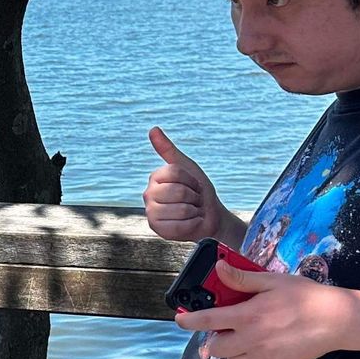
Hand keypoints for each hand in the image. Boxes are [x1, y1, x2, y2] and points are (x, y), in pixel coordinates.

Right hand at [143, 126, 228, 242]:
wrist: (210, 216)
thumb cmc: (199, 192)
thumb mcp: (188, 168)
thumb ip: (169, 149)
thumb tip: (153, 129)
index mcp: (155, 177)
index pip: (175, 172)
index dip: (192, 180)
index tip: (193, 185)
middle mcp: (149, 194)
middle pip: (178, 192)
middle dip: (194, 197)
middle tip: (193, 200)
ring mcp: (151, 213)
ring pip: (181, 210)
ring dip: (194, 212)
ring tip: (191, 212)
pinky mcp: (157, 229)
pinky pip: (180, 226)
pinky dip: (192, 225)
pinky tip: (190, 223)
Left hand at [174, 262, 358, 358]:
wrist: (338, 321)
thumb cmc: (306, 296)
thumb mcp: (272, 281)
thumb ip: (242, 279)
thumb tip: (219, 269)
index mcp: (247, 316)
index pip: (207, 321)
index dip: (188, 320)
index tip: (179, 319)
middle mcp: (251, 340)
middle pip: (216, 348)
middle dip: (215, 338)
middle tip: (227, 326)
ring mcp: (264, 357)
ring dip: (234, 350)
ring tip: (248, 335)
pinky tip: (265, 347)